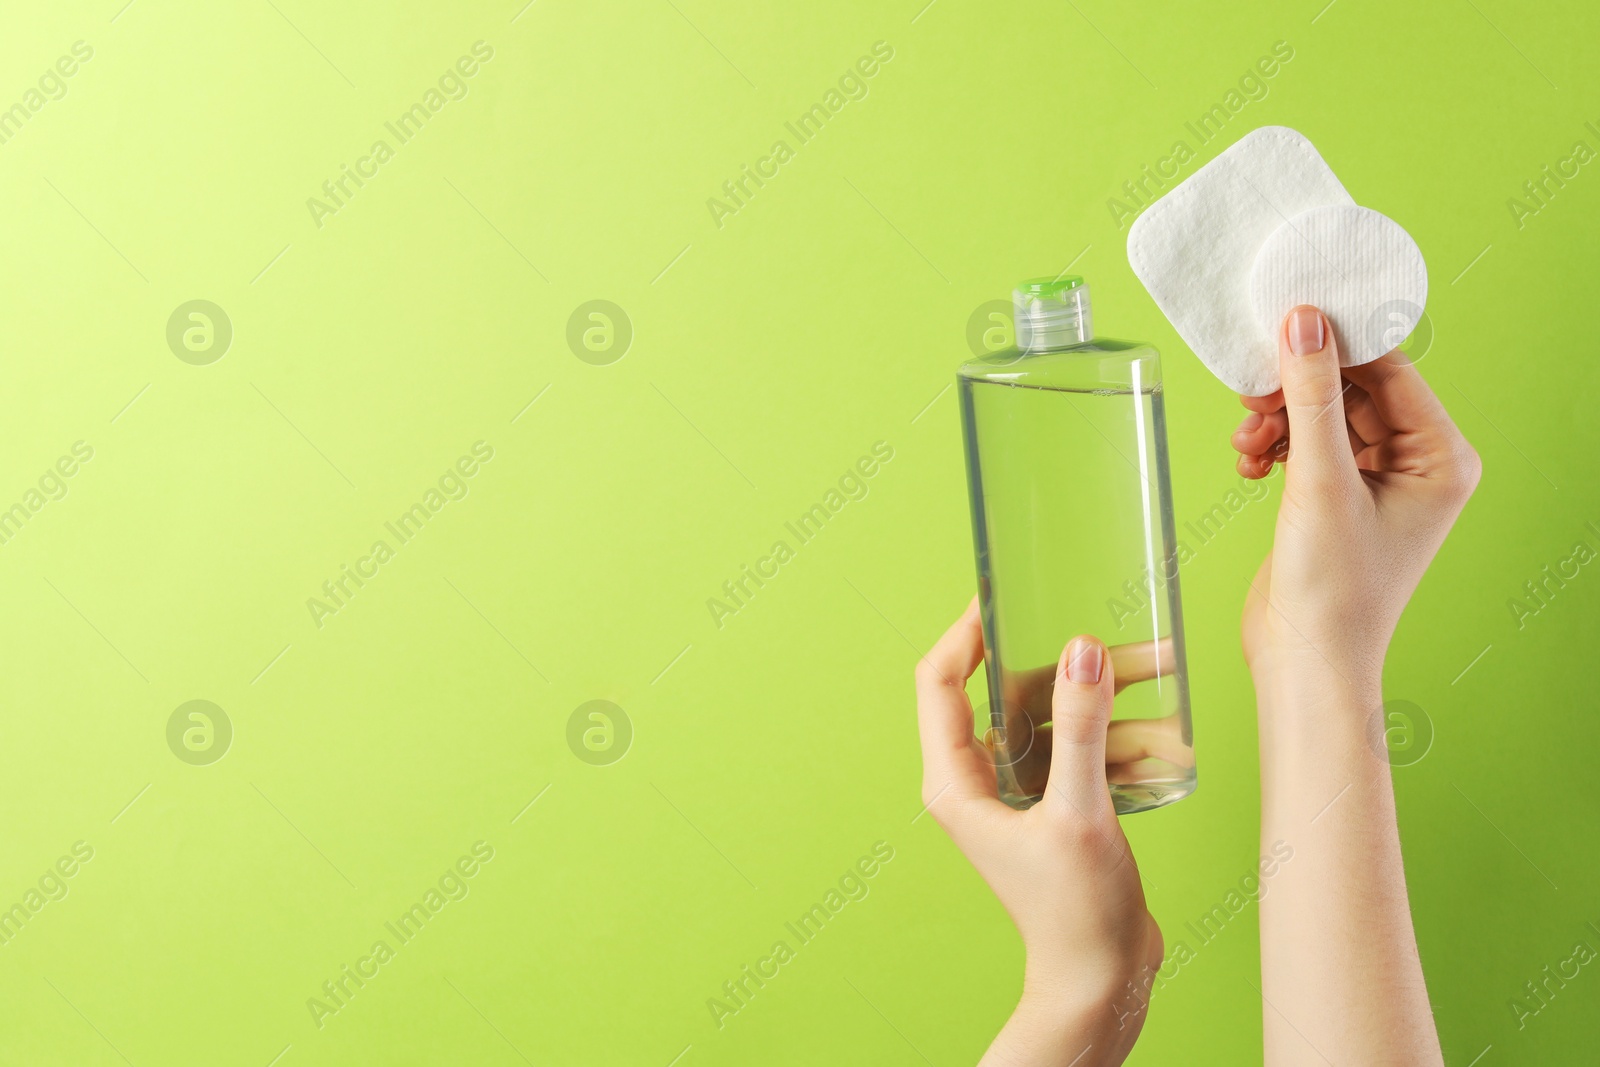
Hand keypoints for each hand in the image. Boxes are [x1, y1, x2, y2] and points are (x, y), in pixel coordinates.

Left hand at [916, 600, 1161, 1065]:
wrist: (1102, 981)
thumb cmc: (1075, 913)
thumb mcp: (1079, 812)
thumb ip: (1082, 729)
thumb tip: (1080, 651)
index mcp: (955, 781)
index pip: (940, 681)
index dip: (964, 631)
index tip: (999, 593)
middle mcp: (977, 780)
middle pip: (1005, 690)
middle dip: (1055, 656)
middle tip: (1097, 620)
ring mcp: (1016, 792)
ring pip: (1052, 716)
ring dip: (1099, 692)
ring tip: (1156, 660)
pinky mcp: (1052, 804)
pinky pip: (1079, 747)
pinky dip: (1114, 730)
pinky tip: (1163, 721)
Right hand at [1227, 305, 1479, 684]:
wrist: (1304, 662)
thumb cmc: (1334, 592)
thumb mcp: (1320, 482)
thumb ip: (1312, 397)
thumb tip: (1304, 323)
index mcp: (1441, 457)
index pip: (1390, 370)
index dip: (1337, 343)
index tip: (1286, 320)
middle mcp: (1416, 463)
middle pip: (1351, 388)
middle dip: (1295, 389)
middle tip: (1251, 392)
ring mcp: (1374, 480)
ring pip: (1321, 414)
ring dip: (1277, 419)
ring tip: (1245, 441)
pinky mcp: (1335, 495)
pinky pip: (1304, 443)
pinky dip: (1273, 445)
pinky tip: (1249, 464)